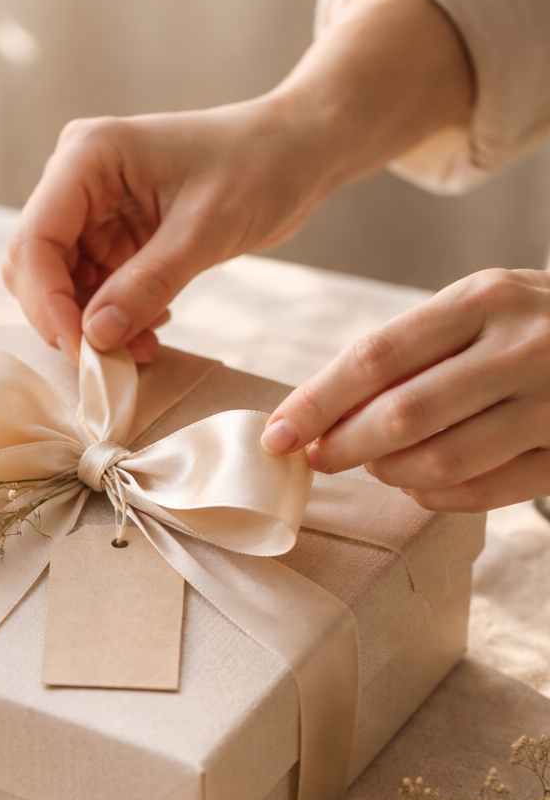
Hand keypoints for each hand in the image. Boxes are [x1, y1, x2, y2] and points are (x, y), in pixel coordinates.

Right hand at [3, 0, 472, 364]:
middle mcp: (76, 179)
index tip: (83, 352)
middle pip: (36, 267)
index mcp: (86, 157)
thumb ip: (148, 284)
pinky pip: (94, 290)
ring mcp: (92, 208)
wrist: (295, 151)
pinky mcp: (113, 234)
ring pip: (61, 285)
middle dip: (68, 319)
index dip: (49, 304)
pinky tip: (154, 329)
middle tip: (111, 362)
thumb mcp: (205, 230)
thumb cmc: (258, 168)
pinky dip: (115, 319)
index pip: (36, 242)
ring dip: (94, 326)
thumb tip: (96, 338)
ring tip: (145, 348)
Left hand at [260, 269, 549, 509]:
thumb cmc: (534, 325)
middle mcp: (522, 348)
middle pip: (403, 416)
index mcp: (485, 300)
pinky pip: (482, 494)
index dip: (316, 402)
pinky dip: (435, 499)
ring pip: (440, 463)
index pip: (377, 357)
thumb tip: (316, 412)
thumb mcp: (480, 307)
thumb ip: (409, 351)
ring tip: (377, 466)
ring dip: (390, 475)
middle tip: (317, 460)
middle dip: (343, 447)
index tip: (275, 435)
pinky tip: (421, 486)